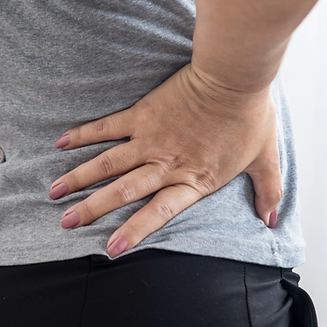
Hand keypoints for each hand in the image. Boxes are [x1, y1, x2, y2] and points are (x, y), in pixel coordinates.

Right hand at [48, 63, 282, 257]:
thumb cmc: (251, 116)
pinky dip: (83, 135)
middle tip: (66, 222)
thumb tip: (272, 220)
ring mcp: (151, 138)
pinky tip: (61, 144)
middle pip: (123, 192)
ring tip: (55, 193)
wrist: (234, 76)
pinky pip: (107, 127)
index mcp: (194, 180)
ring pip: (108, 163)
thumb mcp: (266, 158)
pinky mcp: (143, 113)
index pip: (158, 213)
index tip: (111, 249)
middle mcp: (166, 163)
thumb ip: (268, 191)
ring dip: (79, 179)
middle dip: (92, 210)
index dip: (134, 231)